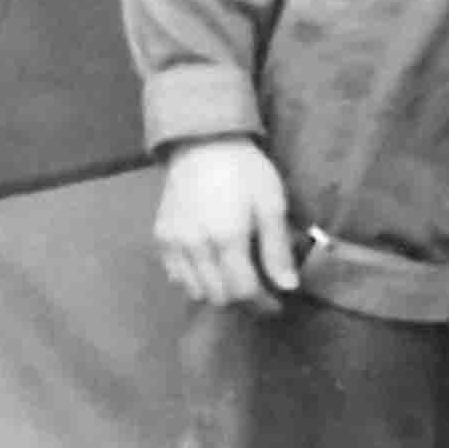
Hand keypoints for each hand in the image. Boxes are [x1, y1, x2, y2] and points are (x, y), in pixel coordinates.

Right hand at [155, 136, 299, 309]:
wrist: (204, 144)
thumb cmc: (245, 171)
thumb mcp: (271, 204)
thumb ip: (277, 249)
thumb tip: (288, 287)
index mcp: (227, 238)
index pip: (243, 291)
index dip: (264, 304)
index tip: (277, 303)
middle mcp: (196, 247)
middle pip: (219, 297)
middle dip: (243, 300)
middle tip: (259, 290)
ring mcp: (174, 244)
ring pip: (195, 291)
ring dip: (218, 292)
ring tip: (235, 279)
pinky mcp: (160, 238)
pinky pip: (175, 276)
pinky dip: (194, 280)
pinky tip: (210, 267)